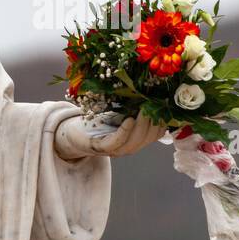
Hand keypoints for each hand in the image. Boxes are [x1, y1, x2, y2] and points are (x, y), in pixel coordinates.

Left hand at [54, 114, 168, 160]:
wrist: (72, 131)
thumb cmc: (97, 120)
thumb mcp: (120, 110)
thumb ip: (135, 105)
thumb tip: (155, 90)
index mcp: (136, 139)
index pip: (156, 134)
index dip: (163, 121)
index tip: (166, 104)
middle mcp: (128, 147)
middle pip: (148, 138)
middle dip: (154, 121)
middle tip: (158, 104)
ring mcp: (115, 149)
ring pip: (135, 141)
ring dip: (142, 125)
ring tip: (146, 110)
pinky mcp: (101, 147)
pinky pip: (118, 141)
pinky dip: (125, 131)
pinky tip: (129, 119)